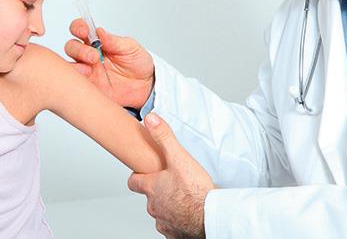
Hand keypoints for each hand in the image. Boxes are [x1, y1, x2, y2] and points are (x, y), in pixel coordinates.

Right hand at [64, 18, 154, 108]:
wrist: (145, 87)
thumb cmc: (138, 64)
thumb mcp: (131, 48)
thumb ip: (114, 41)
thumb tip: (100, 31)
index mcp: (97, 42)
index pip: (80, 29)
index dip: (78, 27)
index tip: (84, 31)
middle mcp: (88, 55)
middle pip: (71, 47)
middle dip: (79, 49)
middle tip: (94, 56)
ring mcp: (87, 71)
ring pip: (69, 65)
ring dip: (76, 65)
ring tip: (90, 68)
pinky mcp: (88, 86)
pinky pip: (76, 83)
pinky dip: (77, 81)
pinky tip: (87, 80)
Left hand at [128, 113, 214, 238]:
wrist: (213, 217)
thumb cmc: (197, 191)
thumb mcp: (179, 158)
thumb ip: (164, 137)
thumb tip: (150, 119)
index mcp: (152, 187)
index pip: (133, 181)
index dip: (137, 176)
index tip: (143, 172)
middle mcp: (154, 206)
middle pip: (149, 197)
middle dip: (158, 191)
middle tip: (172, 183)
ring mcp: (163, 222)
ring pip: (161, 212)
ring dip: (169, 206)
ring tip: (184, 198)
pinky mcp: (175, 234)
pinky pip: (172, 227)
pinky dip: (179, 221)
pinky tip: (189, 213)